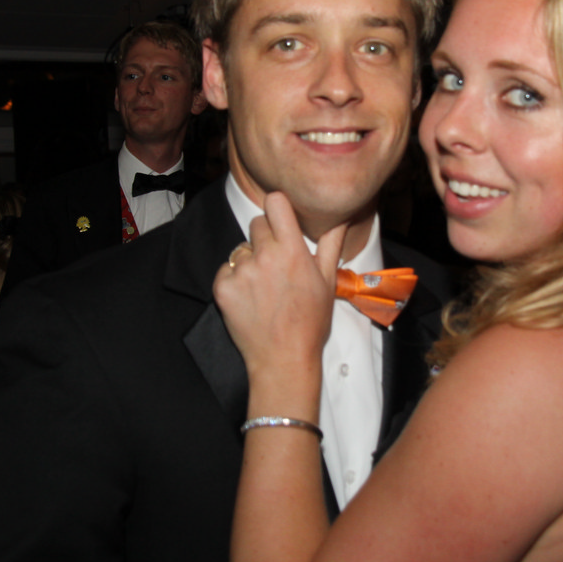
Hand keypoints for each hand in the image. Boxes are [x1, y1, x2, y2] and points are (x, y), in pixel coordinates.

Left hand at [213, 192, 345, 377]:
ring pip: (241, 249)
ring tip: (263, 286)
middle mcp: (264, 256)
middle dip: (265, 237)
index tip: (281, 218)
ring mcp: (241, 272)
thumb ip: (331, 243)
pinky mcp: (222, 288)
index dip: (277, 207)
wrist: (284, 359)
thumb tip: (340, 217)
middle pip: (256, 224)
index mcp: (291, 250)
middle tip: (275, 262)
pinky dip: (234, 280)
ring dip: (250, 260)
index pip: (275, 202)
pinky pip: (226, 270)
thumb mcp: (327, 281)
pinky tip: (249, 298)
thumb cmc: (310, 322)